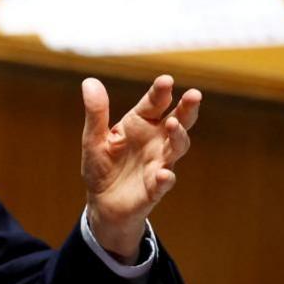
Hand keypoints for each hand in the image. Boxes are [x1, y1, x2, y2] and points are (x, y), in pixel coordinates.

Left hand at [81, 76, 201, 261]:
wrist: (102, 203)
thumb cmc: (102, 166)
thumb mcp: (94, 138)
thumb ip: (96, 113)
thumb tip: (89, 81)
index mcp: (139, 124)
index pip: (153, 104)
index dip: (160, 92)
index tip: (166, 80)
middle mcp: (155, 141)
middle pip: (177, 121)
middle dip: (187, 108)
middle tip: (194, 94)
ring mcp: (158, 163)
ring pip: (176, 148)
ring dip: (178, 137)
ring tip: (173, 125)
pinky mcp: (154, 188)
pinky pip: (163, 183)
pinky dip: (165, 178)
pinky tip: (163, 174)